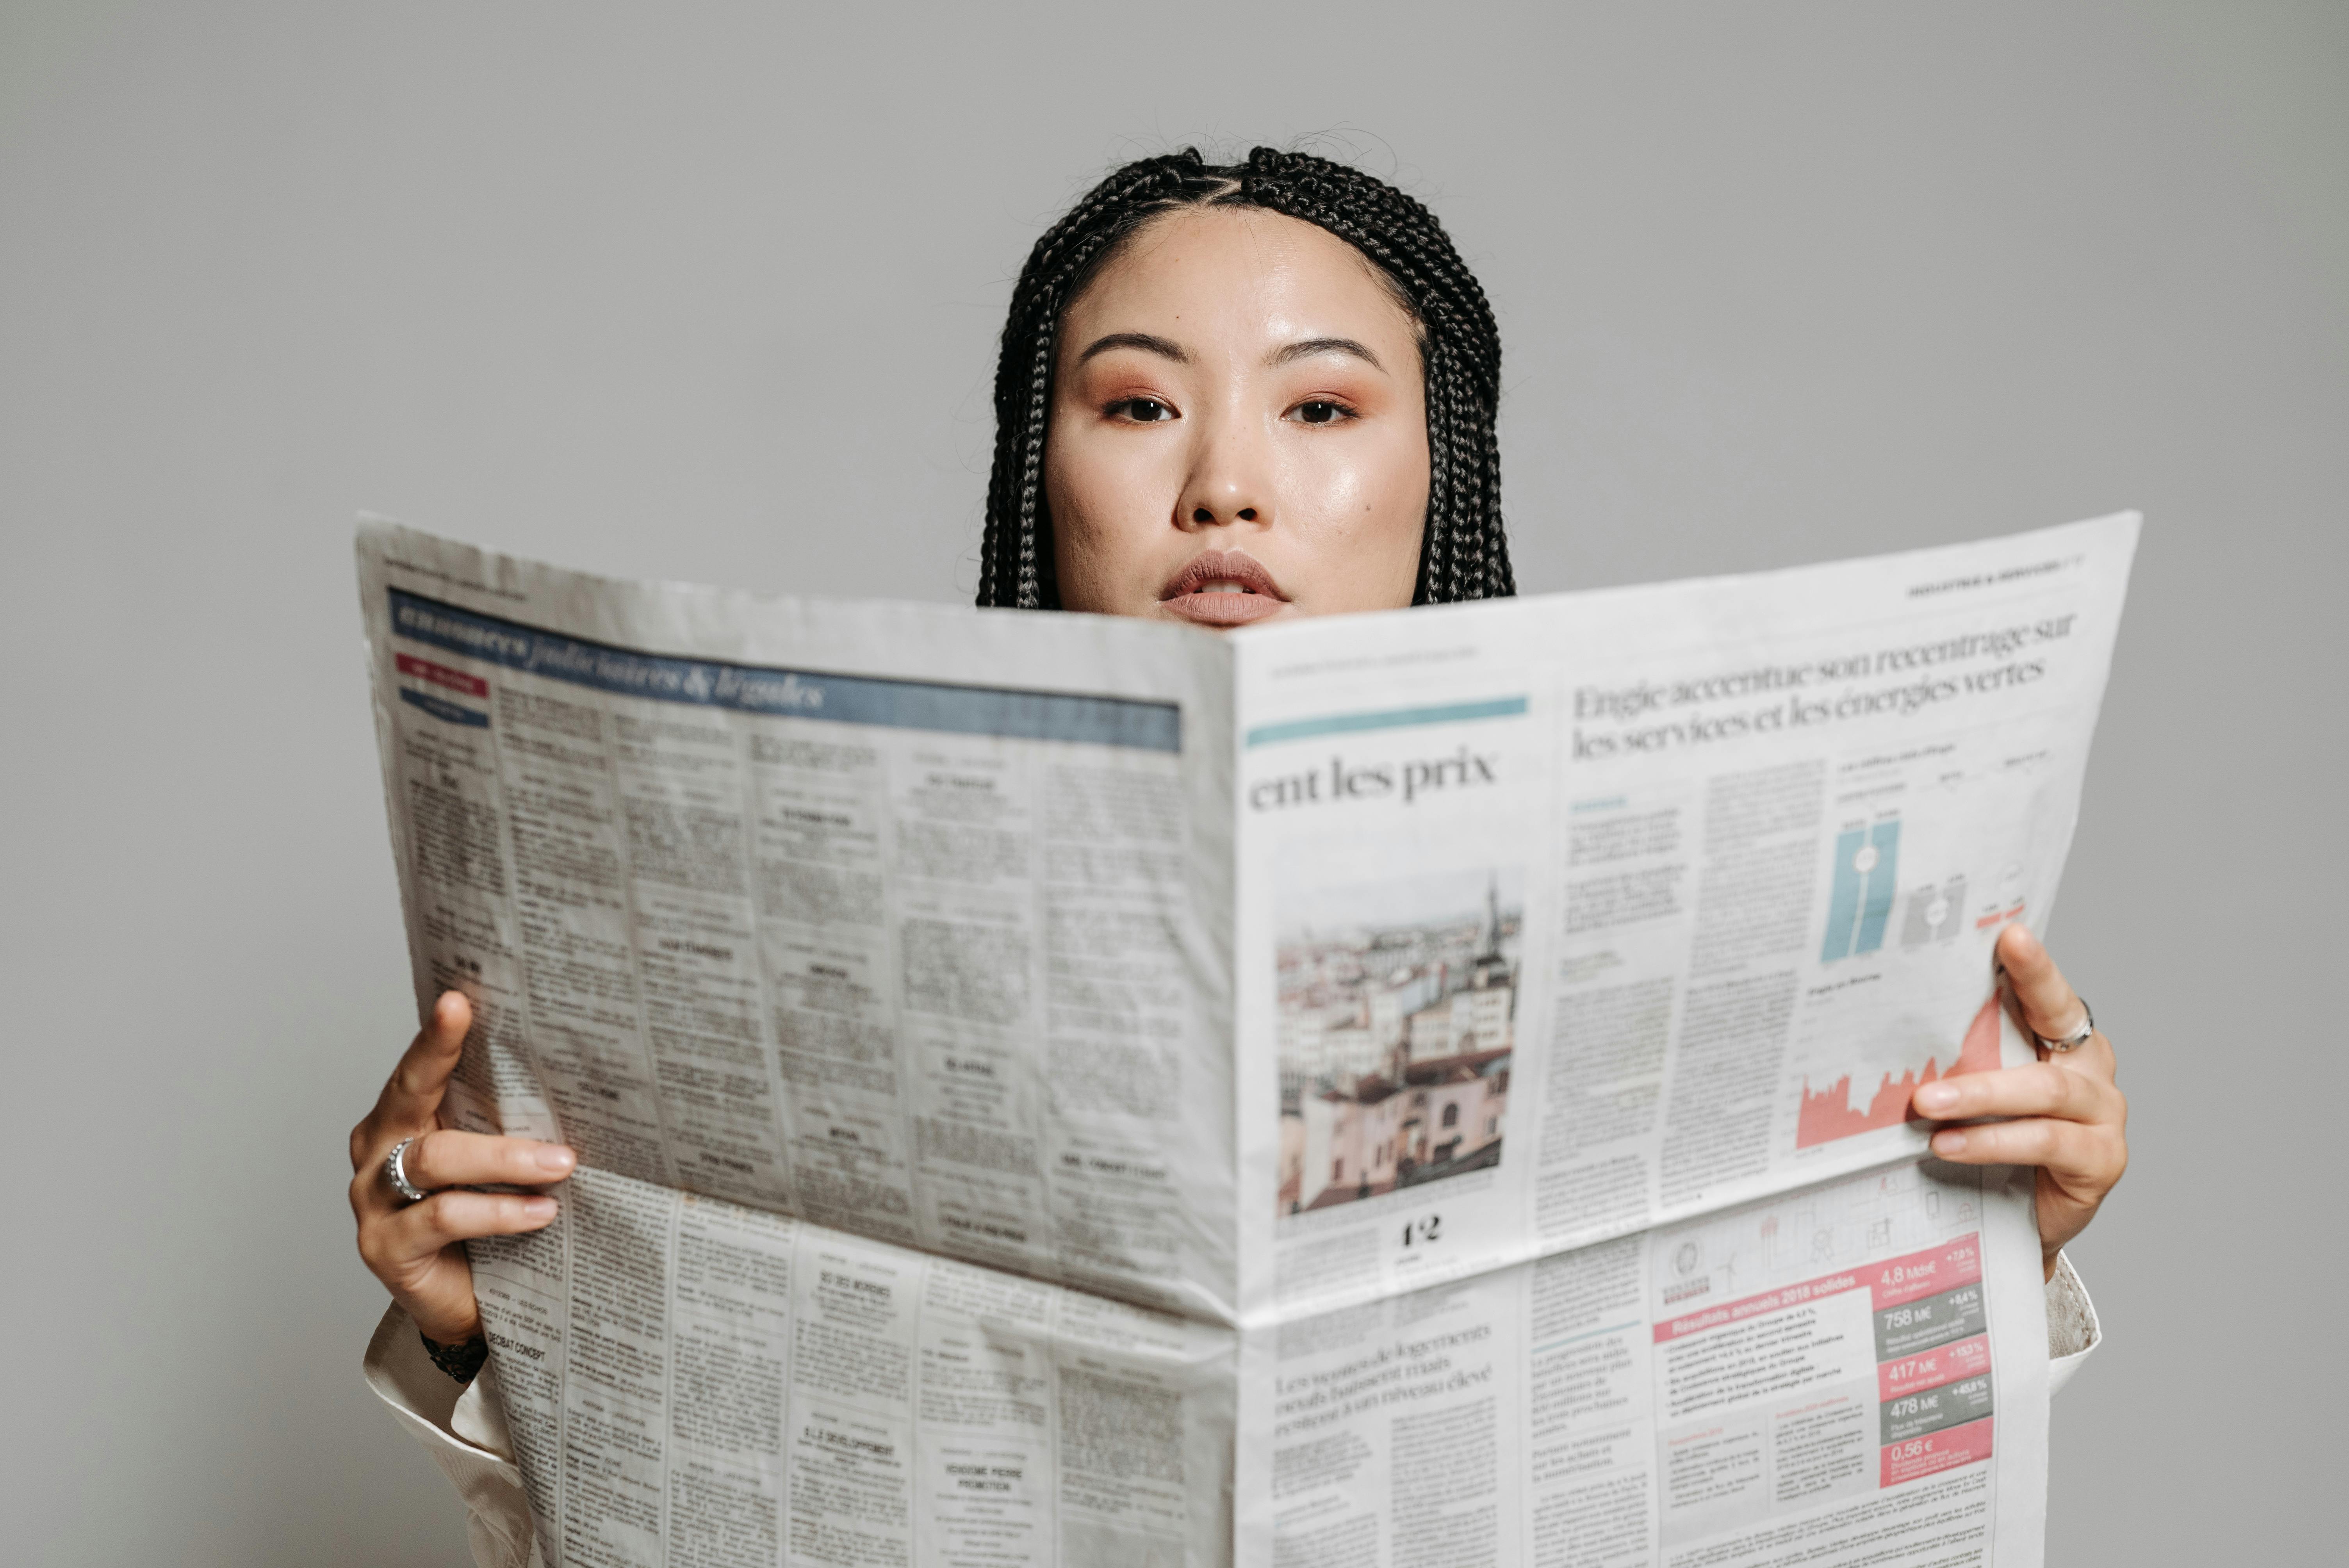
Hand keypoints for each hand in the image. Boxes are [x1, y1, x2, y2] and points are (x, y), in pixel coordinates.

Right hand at [347, 992, 575, 1343]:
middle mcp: (375, 1151)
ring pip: (436, 1159)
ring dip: (505, 1158)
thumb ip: (503, 1122)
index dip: (435, 1036)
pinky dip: (498, 1211)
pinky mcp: (385, 1247)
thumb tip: (571, 1079)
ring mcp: (374, 1200)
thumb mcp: (493, 1163)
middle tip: (527, 1067)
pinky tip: (540, 1212)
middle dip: (461, 1077)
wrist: (463, 1303)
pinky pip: (443, 1216)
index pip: (416, 1068)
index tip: (458, 1001)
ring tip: (561, 1164)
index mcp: (398, 1118)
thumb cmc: (483, 1218)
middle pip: (412, 1098)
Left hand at [1913, 924, 2127, 1278]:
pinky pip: (2046, 1141)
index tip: (2009, 933)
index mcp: (2064, 1037)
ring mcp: (2104, 1113)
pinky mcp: (2102, 1160)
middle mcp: (2092, 1066)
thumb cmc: (1995, 1141)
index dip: (2033, 965)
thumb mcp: (1978, 1091)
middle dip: (2001, 1015)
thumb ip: (1963, 1056)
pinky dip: (1993, 1142)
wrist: (2022, 1219)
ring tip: (1926, 1106)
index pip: (2048, 993)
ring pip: (2044, 1089)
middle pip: (2053, 1028)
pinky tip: (1950, 1146)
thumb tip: (1890, 1027)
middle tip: (1939, 1017)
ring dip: (1980, 1096)